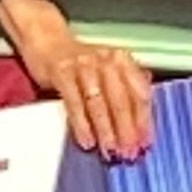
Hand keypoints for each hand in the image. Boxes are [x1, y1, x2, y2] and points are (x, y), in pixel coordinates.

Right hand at [0, 5, 154, 160]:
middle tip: (128, 152)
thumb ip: (126, 91)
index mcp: (122, 61)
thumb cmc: (81, 63)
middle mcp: (106, 60)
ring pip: (98, 102)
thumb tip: (142, 125)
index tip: (145, 142)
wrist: (47, 40)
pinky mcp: (62, 72)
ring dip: (105, 130)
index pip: (139, 93)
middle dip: (126, 130)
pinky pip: (74, 102)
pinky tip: (87, 140)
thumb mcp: (108, 71)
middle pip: (121, 99)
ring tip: (109, 150)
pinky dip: (81, 124)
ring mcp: (83, 65)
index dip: (143, 120)